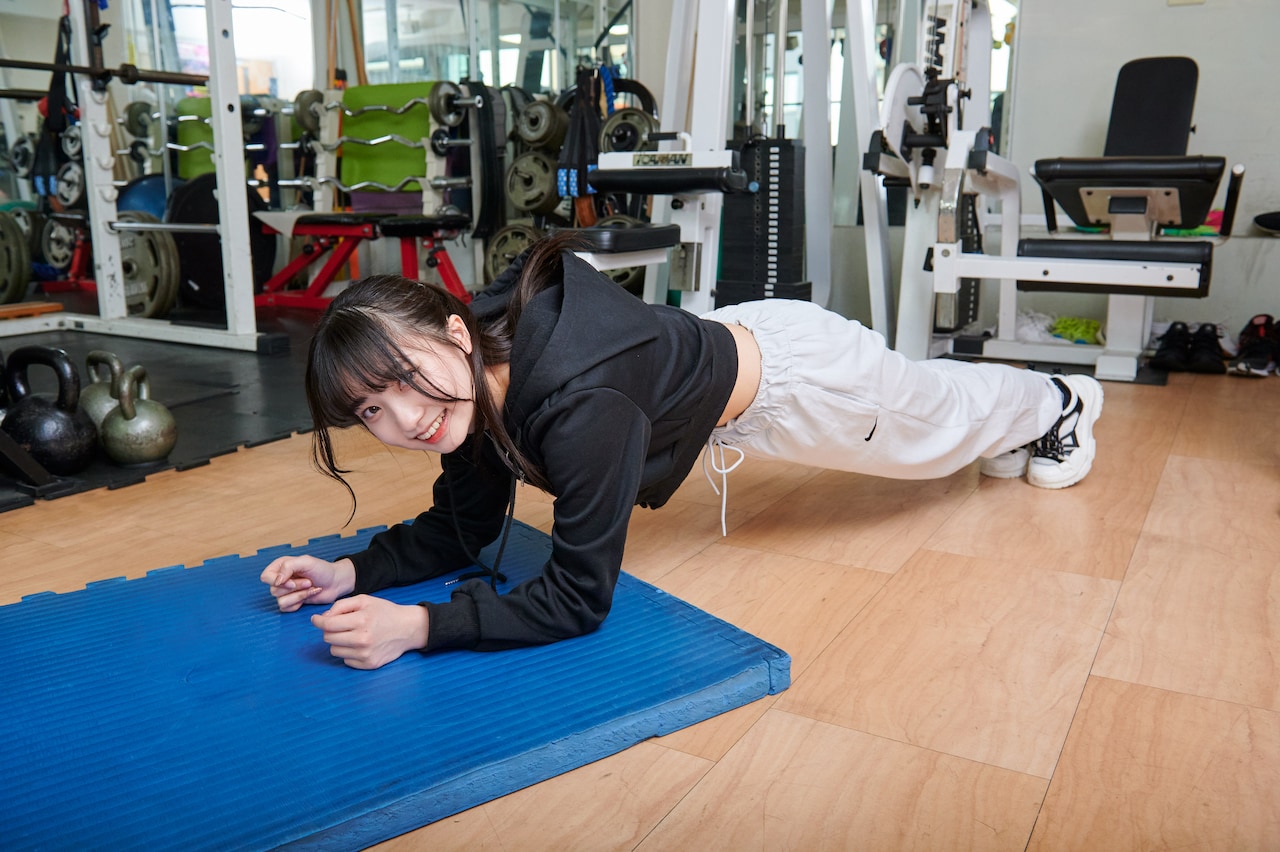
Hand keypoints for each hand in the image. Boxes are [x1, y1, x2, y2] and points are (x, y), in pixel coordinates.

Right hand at [260, 555, 355, 611]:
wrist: (335, 582)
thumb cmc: (322, 569)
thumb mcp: (305, 562)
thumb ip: (288, 567)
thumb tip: (277, 581)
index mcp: (280, 566)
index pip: (265, 577)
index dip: (275, 581)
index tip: (291, 582)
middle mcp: (281, 579)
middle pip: (274, 591)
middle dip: (295, 588)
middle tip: (308, 582)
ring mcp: (286, 592)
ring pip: (280, 601)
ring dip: (299, 596)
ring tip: (310, 588)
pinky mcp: (292, 603)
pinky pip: (286, 608)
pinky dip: (299, 602)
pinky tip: (309, 595)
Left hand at [310, 596, 429, 669]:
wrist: (408, 628)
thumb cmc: (385, 612)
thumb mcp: (364, 600)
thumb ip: (341, 605)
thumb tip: (323, 618)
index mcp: (361, 620)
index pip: (327, 625)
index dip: (318, 621)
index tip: (315, 620)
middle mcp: (362, 639)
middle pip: (328, 638)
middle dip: (330, 630)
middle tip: (341, 625)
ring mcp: (365, 654)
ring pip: (334, 651)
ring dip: (339, 642)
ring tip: (353, 635)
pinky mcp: (369, 664)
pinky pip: (346, 660)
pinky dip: (349, 653)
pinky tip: (361, 645)